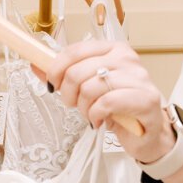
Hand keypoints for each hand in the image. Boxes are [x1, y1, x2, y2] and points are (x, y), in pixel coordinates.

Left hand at [40, 40, 174, 163]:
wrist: (147, 132)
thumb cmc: (118, 108)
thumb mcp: (88, 88)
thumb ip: (64, 75)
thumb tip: (36, 64)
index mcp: (113, 49)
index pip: (75, 50)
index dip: (56, 68)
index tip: (52, 84)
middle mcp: (127, 59)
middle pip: (78, 71)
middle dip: (68, 94)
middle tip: (75, 105)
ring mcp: (138, 78)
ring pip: (90, 87)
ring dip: (83, 107)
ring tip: (91, 114)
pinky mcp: (146, 99)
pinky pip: (106, 103)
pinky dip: (96, 115)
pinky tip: (100, 120)